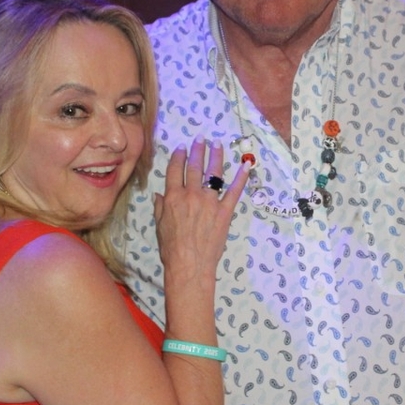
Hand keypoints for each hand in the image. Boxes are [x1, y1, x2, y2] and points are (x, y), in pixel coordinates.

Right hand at [154, 137, 248, 277]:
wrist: (189, 265)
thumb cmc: (171, 248)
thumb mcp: (159, 226)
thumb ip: (160, 207)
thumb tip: (159, 194)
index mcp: (173, 197)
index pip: (175, 170)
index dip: (178, 156)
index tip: (182, 147)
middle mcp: (191, 195)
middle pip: (195, 167)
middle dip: (198, 150)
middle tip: (201, 139)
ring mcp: (210, 202)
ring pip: (214, 174)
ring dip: (216, 157)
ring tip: (217, 144)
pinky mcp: (225, 212)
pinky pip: (234, 192)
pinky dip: (241, 178)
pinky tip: (246, 166)